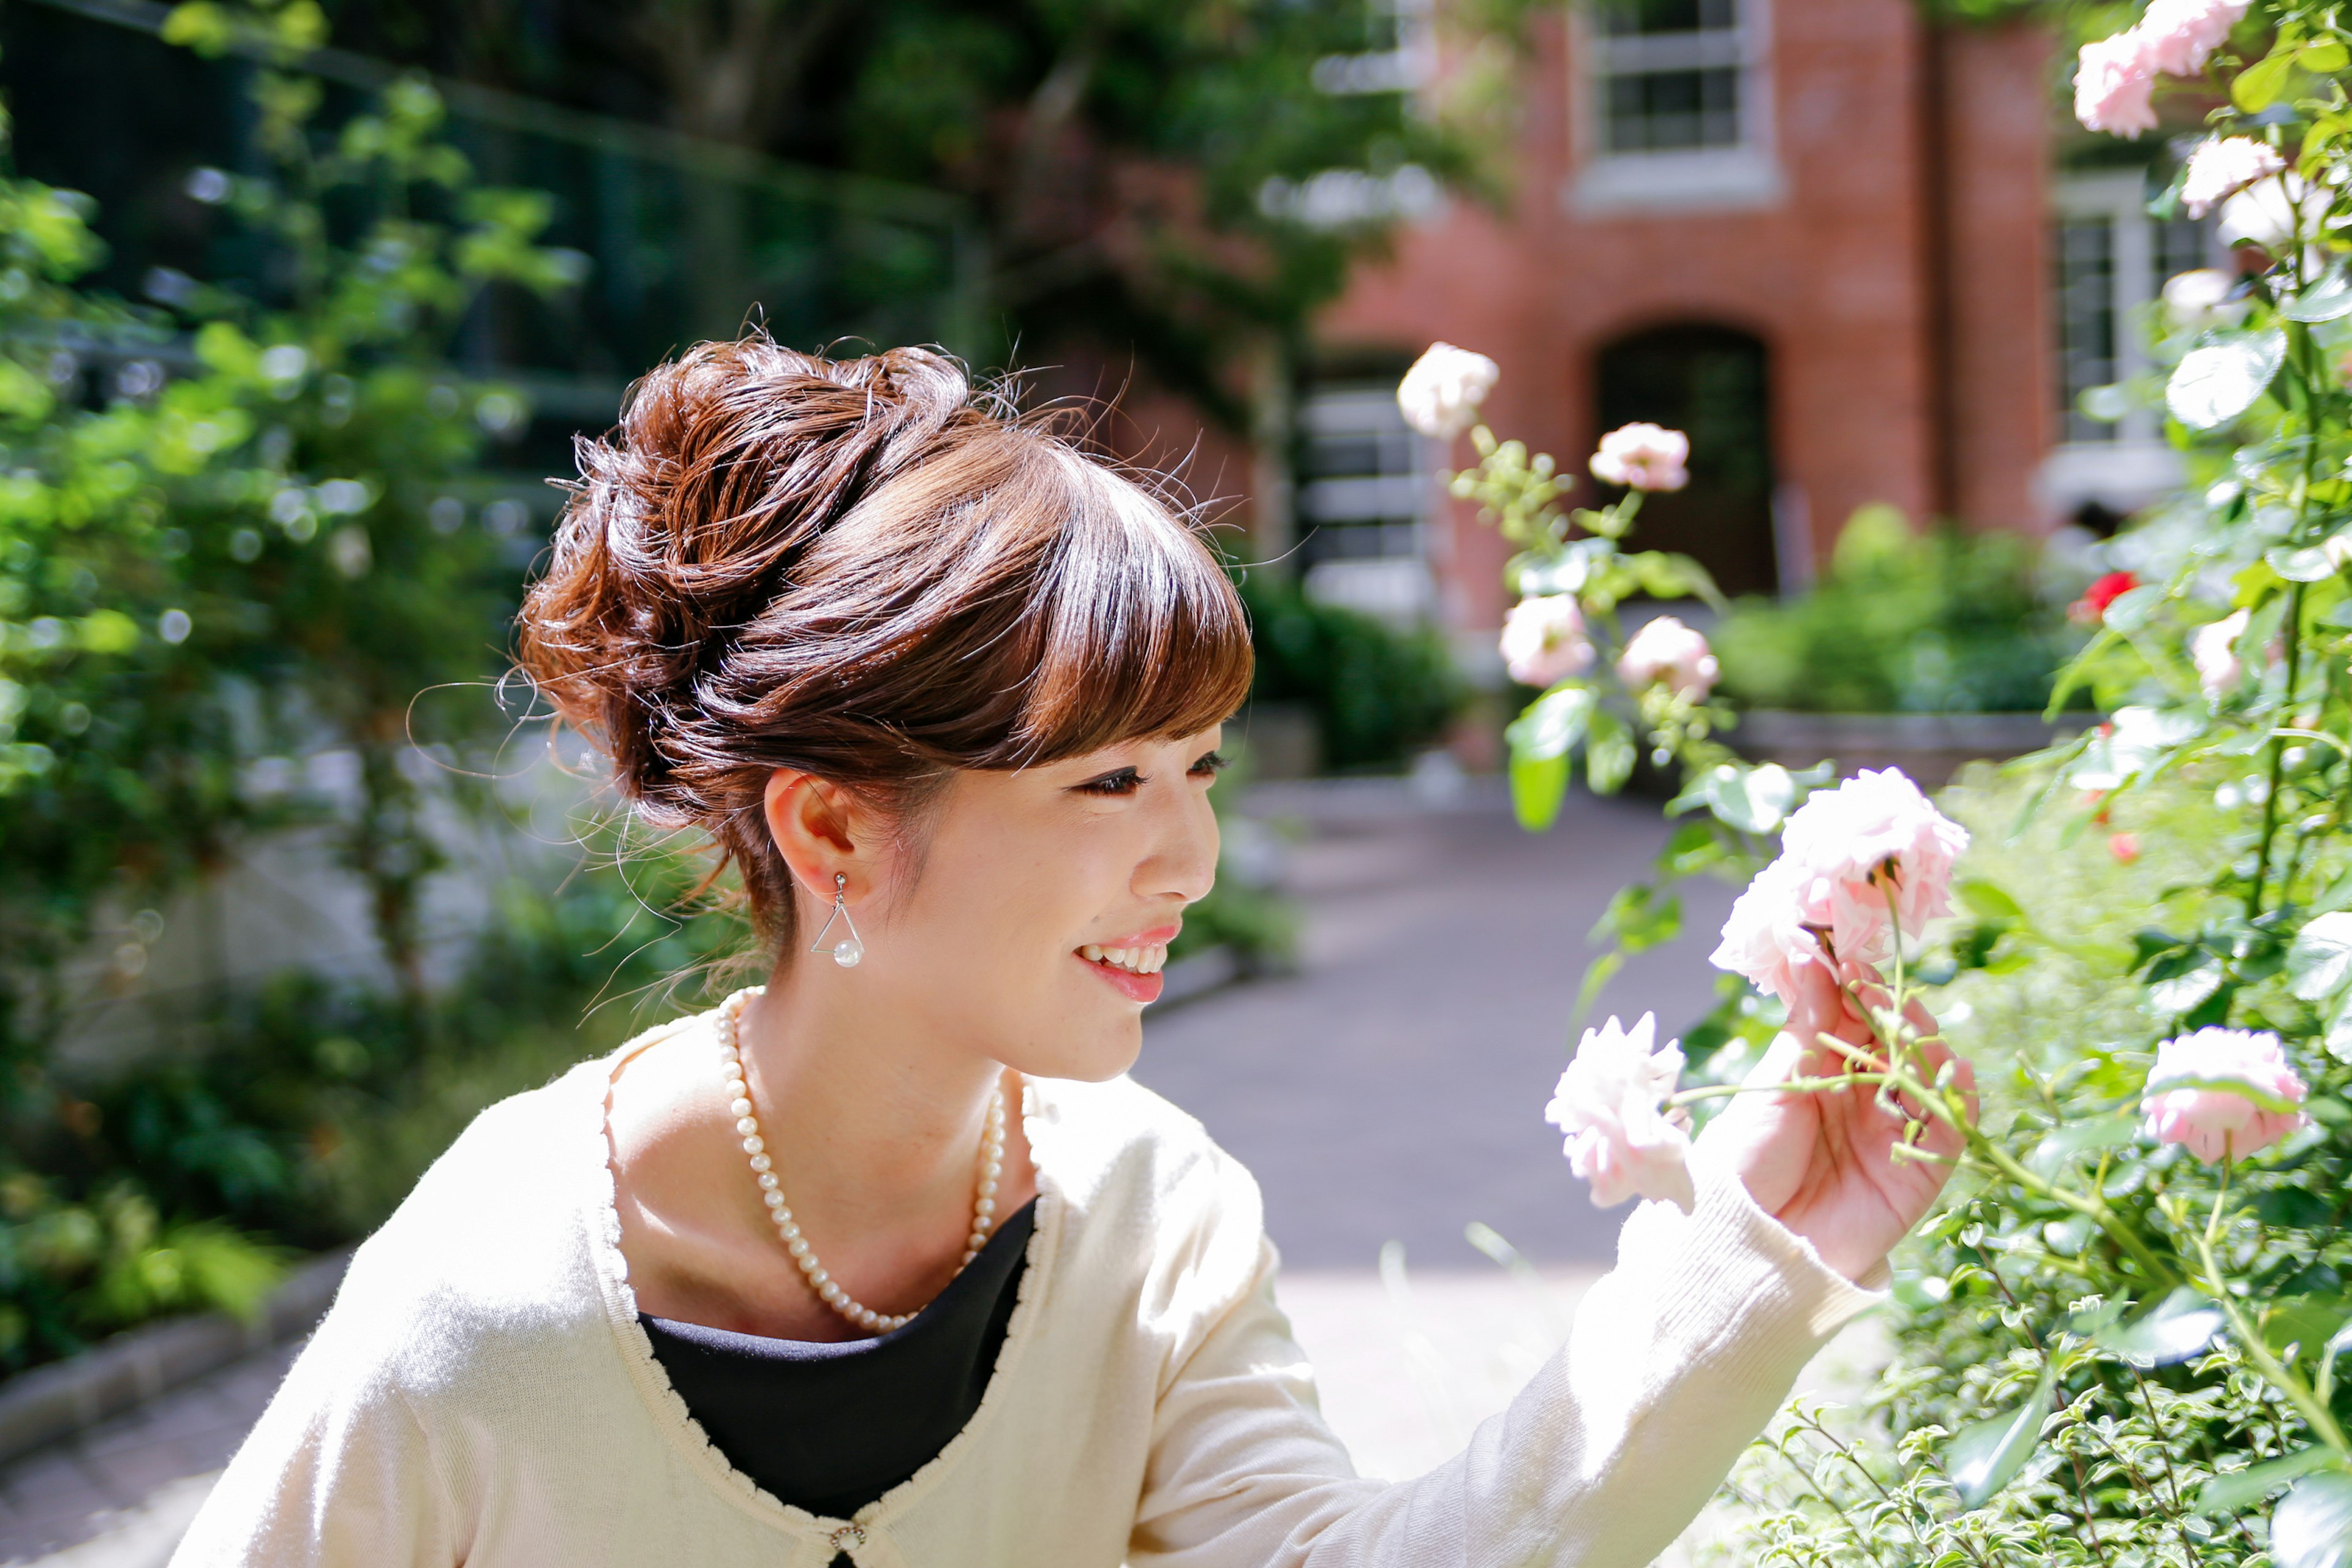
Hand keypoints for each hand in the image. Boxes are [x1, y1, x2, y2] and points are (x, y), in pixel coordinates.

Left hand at [1695, 959, 1974, 1283]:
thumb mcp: (1774, 1087)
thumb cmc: (1747, 1159)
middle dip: (1896, 1016)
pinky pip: (1950, 1134)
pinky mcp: (1917, 1174)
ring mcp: (1893, 1135)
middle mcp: (1863, 1100)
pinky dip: (1959, 1102)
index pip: (1855, 1022)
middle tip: (1883, 993)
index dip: (1859, 991)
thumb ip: (1805, 1029)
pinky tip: (1957, 1073)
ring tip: (1912, 1027)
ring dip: (1927, 1051)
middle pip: (1897, 1047)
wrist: (1751, 1239)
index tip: (1853, 961)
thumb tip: (1813, 961)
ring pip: (1929, 1082)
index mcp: (1824, 1075)